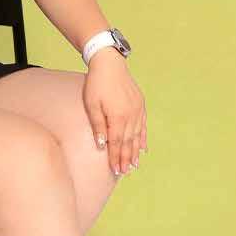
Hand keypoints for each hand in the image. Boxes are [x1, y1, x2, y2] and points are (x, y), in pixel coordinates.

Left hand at [82, 49, 146, 175]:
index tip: (116, 170)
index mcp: (118, 117)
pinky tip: (143, 147)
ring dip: (135, 151)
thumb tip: (102, 145)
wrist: (109, 63)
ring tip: (135, 164)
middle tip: (125, 172)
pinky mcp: (140, 104)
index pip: (116, 143)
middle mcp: (130, 115)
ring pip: (137, 136)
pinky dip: (143, 138)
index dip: (116, 158)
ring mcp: (137, 110)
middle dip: (126, 159)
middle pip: (128, 142)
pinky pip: (143, 125)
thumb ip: (98, 126)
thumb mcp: (92, 105)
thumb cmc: (97, 83)